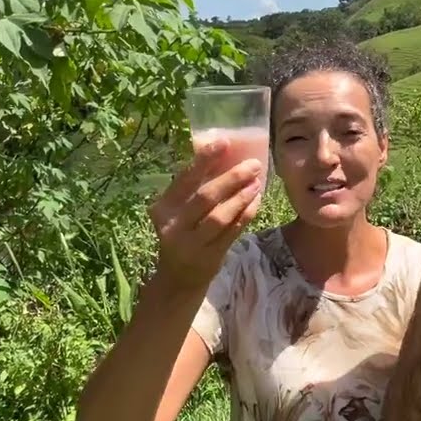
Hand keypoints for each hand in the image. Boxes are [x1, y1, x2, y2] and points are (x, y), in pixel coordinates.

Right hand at [148, 138, 264, 288]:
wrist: (178, 277)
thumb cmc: (181, 232)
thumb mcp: (177, 211)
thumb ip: (193, 188)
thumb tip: (222, 152)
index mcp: (164, 208)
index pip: (184, 179)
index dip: (204, 159)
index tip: (224, 142)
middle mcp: (174, 226)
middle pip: (205, 197)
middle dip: (232, 178)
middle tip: (253, 165)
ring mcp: (192, 244)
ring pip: (220, 217)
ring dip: (242, 197)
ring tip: (257, 182)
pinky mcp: (210, 256)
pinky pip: (232, 231)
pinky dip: (246, 214)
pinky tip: (256, 201)